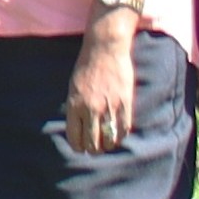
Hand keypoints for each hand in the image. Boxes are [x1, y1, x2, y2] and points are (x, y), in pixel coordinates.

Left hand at [59, 30, 139, 157]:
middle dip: (93, 149)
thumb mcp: (73, 88)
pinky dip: (121, 136)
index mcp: (75, 106)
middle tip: (96, 148)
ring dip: (107, 146)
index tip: (81, 147)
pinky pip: (124, 129)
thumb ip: (76, 108)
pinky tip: (118, 135)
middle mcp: (90, 109)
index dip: (78, 147)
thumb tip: (79, 127)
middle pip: (92, 144)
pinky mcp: (124, 103)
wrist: (104, 49)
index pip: (75, 138)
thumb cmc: (86, 67)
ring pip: (108, 140)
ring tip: (107, 144)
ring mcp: (108, 107)